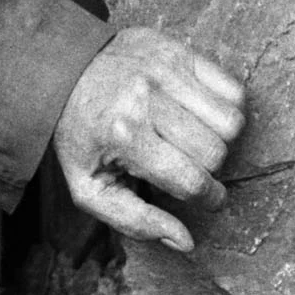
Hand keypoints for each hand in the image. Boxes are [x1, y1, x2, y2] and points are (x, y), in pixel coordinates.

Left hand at [53, 26, 245, 252]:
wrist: (62, 72)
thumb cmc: (80, 135)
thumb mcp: (89, 187)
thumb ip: (135, 222)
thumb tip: (186, 242)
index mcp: (124, 137)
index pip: (193, 182)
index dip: (207, 199)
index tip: (205, 197)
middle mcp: (145, 100)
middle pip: (216, 153)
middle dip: (208, 169)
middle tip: (186, 163)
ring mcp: (164, 70)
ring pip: (231, 122)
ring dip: (219, 138)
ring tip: (190, 137)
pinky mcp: (178, 51)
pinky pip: (233, 88)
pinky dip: (226, 107)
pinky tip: (198, 113)